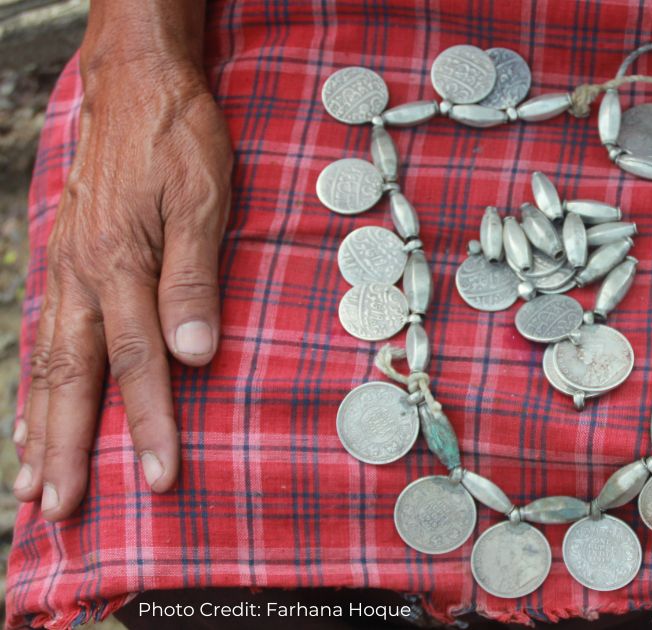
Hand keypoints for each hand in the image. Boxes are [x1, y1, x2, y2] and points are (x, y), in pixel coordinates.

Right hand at [12, 40, 231, 519]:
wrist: (135, 87)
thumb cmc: (178, 140)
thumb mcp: (203, 199)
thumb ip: (195, 277)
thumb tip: (195, 352)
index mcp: (120, 264)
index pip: (137, 362)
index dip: (148, 423)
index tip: (158, 477)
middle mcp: (82, 275)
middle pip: (74, 377)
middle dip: (69, 448)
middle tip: (63, 510)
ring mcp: (64, 270)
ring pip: (47, 363)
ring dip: (40, 428)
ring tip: (33, 486)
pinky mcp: (62, 262)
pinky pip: (43, 336)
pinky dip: (37, 385)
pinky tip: (33, 417)